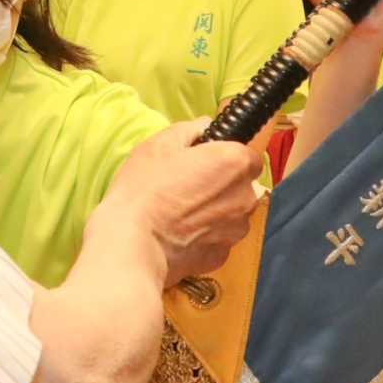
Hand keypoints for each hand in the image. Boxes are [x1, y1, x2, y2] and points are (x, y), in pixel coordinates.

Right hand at [102, 119, 262, 283]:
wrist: (133, 243)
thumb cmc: (145, 189)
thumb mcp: (160, 144)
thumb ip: (191, 129)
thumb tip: (205, 127)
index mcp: (234, 163)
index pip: (248, 156)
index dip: (227, 157)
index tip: (206, 162)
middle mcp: (244, 196)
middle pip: (242, 186)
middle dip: (222, 184)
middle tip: (189, 185)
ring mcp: (235, 229)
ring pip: (233, 214)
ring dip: (216, 211)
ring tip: (182, 211)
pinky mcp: (222, 255)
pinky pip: (219, 238)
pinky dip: (205, 234)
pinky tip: (181, 231)